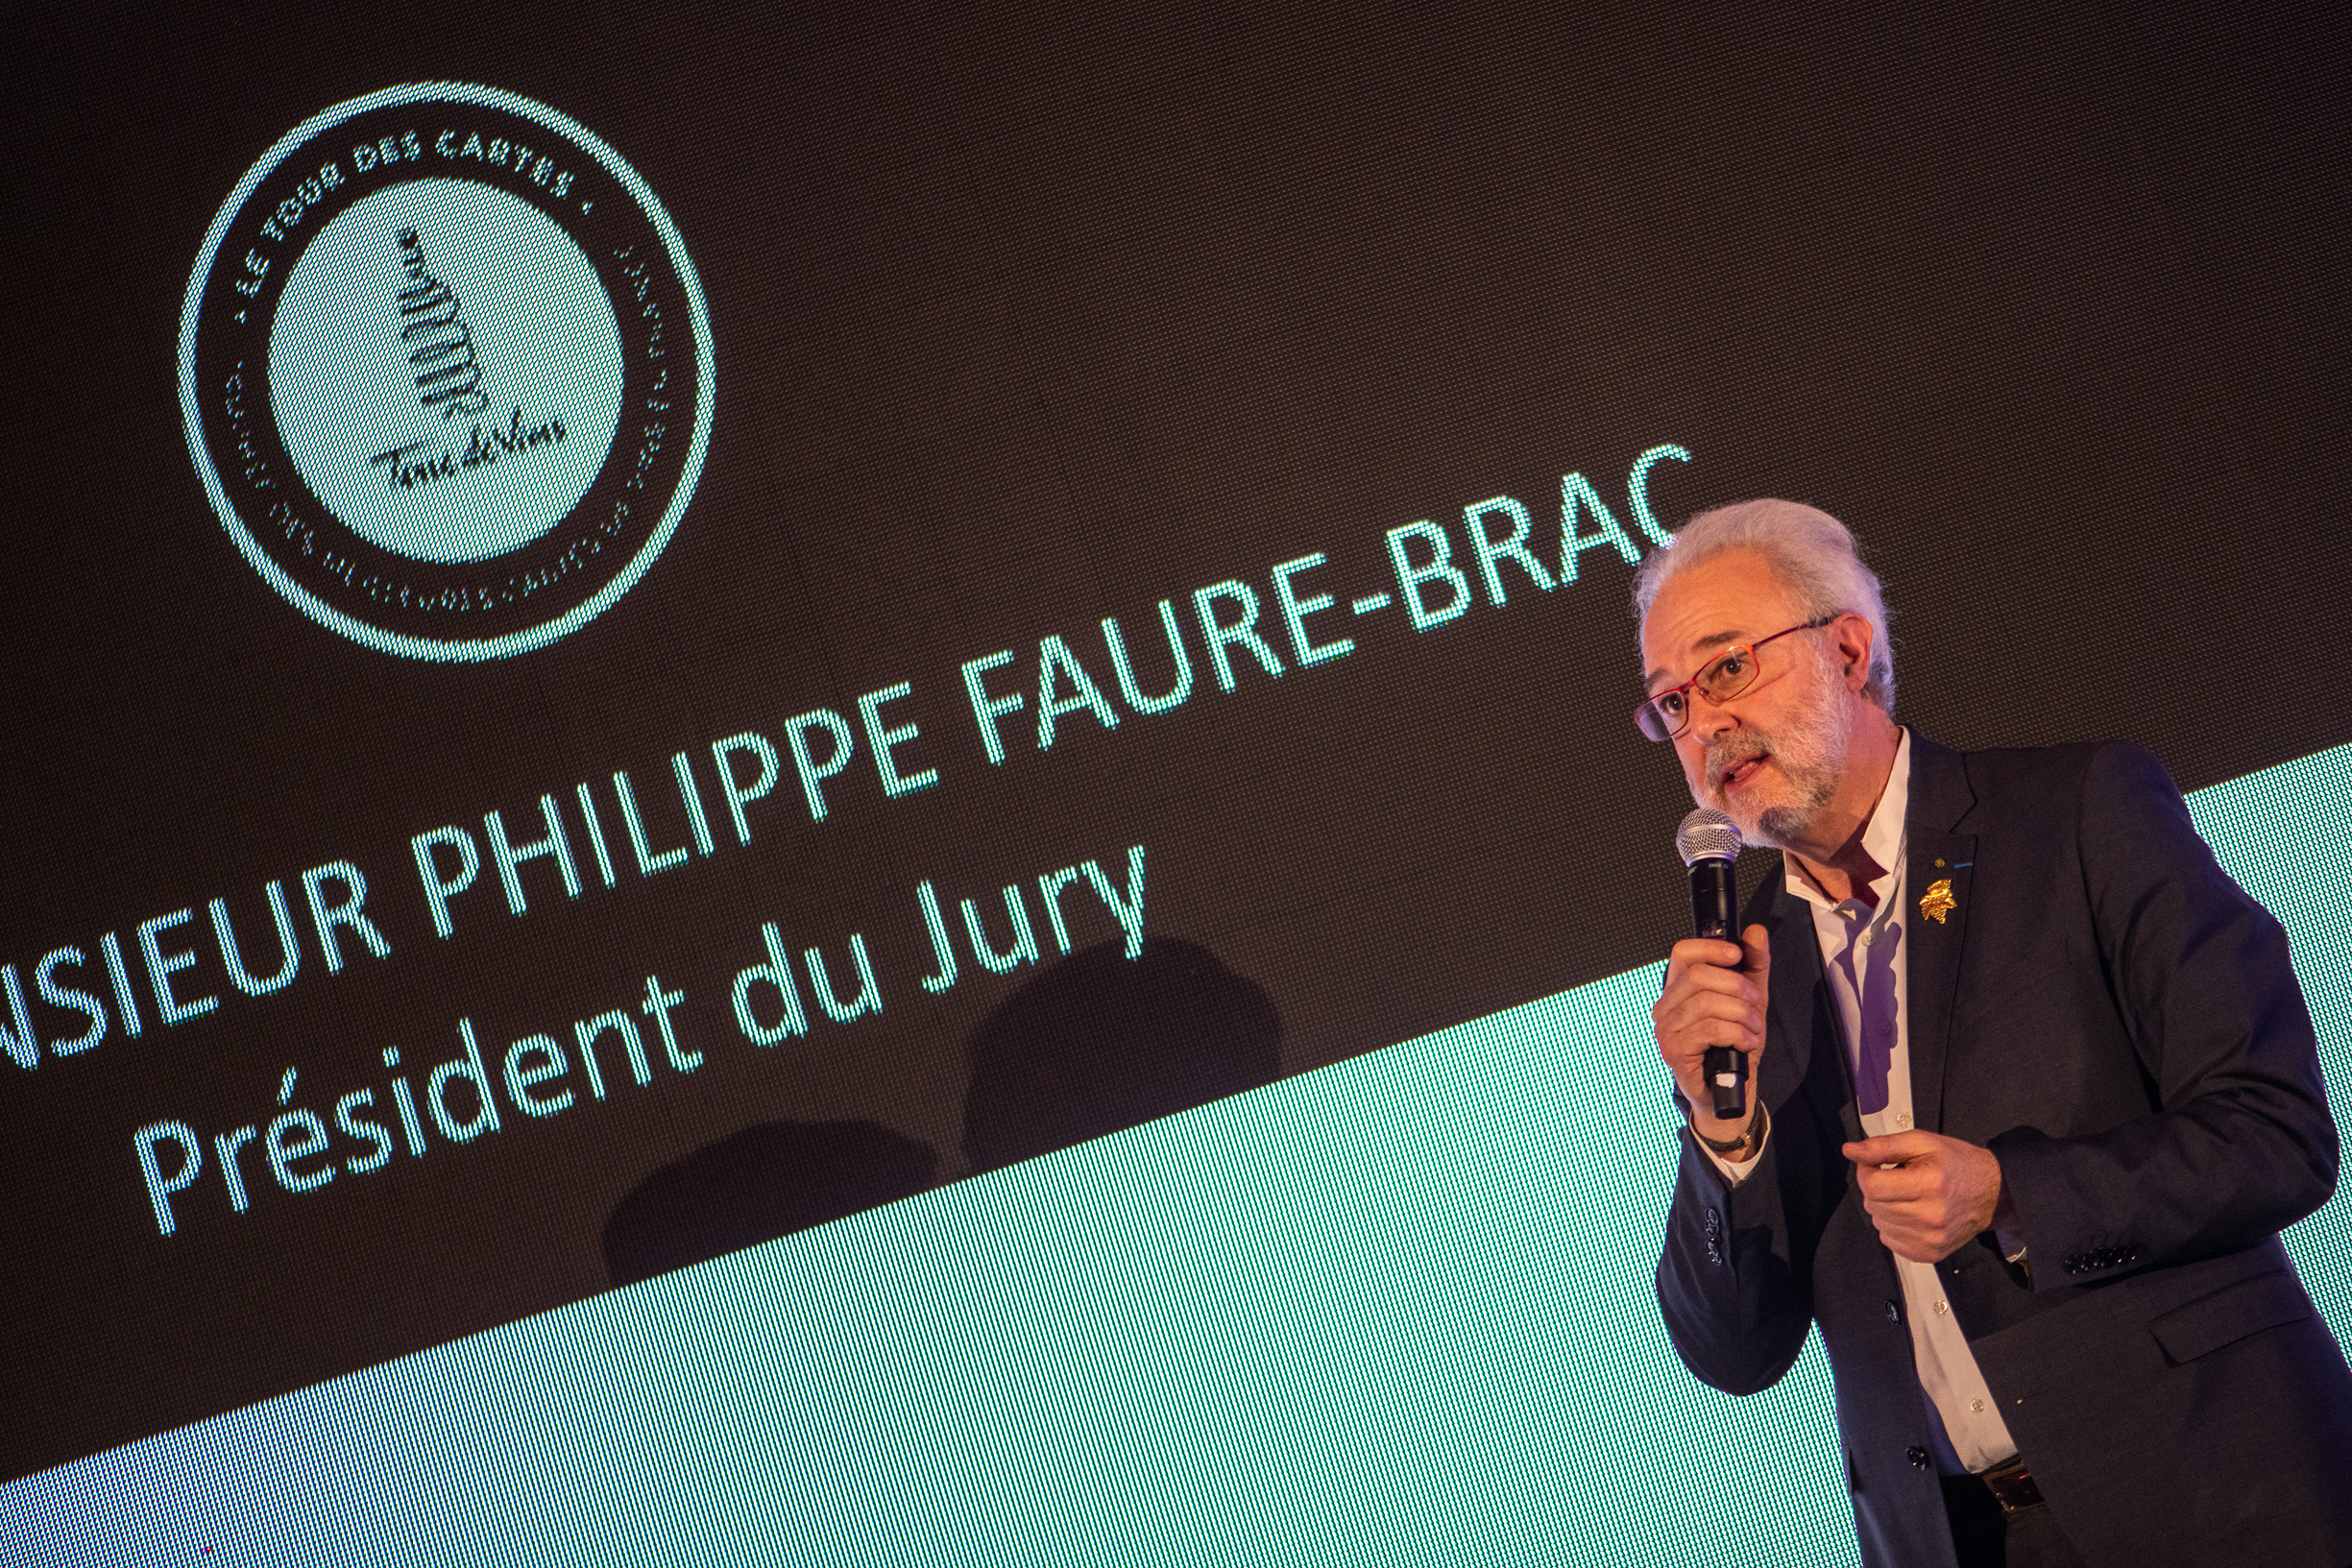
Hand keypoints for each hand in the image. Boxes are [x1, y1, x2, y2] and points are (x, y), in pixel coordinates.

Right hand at [1653, 923, 1769, 1143]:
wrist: (1732, 1091)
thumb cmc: (1734, 1046)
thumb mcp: (1751, 1000)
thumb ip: (1754, 966)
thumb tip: (1755, 932)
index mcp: (1679, 989)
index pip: (1682, 953)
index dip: (1710, 948)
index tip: (1736, 956)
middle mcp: (1666, 1006)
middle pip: (1698, 976)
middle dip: (1737, 987)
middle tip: (1754, 1004)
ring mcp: (1666, 1029)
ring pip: (1707, 1004)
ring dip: (1741, 1015)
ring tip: (1752, 1029)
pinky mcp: (1674, 1051)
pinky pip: (1709, 1029)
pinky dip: (1736, 1034)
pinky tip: (1745, 1043)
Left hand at [1841, 1131, 2007, 1263]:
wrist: (1992, 1193)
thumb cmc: (1957, 1163)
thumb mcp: (1922, 1142)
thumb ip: (1883, 1146)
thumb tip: (1850, 1151)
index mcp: (1928, 1184)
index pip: (1872, 1186)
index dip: (1867, 1172)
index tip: (1877, 1166)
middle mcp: (1931, 1216)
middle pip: (1873, 1205)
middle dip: (1877, 1188)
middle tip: (1898, 1179)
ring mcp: (1931, 1239)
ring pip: (1879, 1223)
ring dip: (1885, 1207)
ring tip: (1908, 1196)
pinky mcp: (1930, 1253)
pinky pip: (1890, 1241)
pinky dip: (1893, 1226)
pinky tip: (1911, 1213)